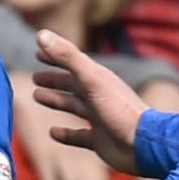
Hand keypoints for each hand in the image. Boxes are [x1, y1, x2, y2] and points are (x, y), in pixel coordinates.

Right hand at [30, 29, 148, 172]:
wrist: (143, 144)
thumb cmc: (119, 109)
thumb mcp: (92, 79)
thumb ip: (68, 57)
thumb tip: (41, 35)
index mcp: (98, 79)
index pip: (73, 63)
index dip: (55, 56)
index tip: (38, 51)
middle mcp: (99, 97)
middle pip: (72, 85)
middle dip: (55, 80)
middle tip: (35, 77)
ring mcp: (99, 118)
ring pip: (73, 106)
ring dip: (56, 101)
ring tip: (37, 97)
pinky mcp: (99, 140)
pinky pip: (78, 135)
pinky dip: (65, 133)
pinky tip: (53, 133)